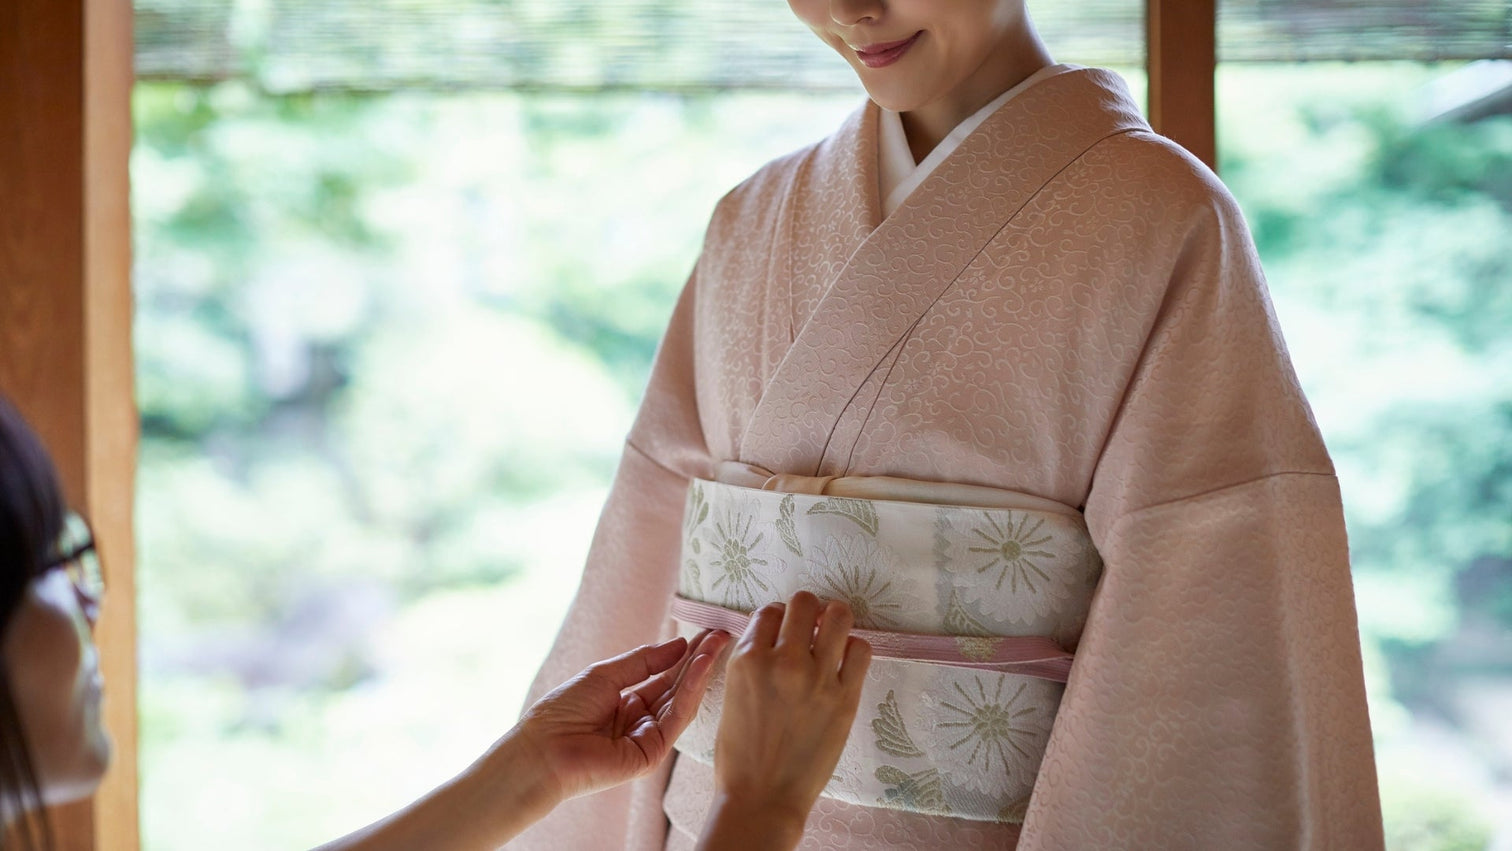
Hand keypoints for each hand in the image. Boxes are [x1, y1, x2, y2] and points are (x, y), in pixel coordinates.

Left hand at [514, 629, 729, 803]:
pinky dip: (691, 691)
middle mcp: (640, 721)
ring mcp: (648, 738)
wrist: (542, 750)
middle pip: (677, 687)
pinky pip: (676, 718)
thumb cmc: (562, 711)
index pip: (663, 676)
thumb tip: (679, 645)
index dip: (684, 654)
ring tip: (717, 643)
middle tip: (722, 634)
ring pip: (682, 701)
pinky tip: (700, 666)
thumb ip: (643, 661)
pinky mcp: (652, 754)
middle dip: (699, 660)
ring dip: (700, 672)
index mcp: (625, 703)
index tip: (705, 632)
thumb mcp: (605, 674)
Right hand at [698, 592, 872, 850]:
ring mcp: (816, 678)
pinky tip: (845, 663)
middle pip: (804, 602)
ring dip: (835, 620)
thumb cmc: (741, 755)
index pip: (769, 611)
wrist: (762, 798)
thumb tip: (776, 637)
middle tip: (812, 628)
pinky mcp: (845, 698)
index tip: (785, 632)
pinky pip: (861, 649)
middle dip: (809, 611)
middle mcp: (782, 661)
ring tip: (832, 637)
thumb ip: (753, 662)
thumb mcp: (733, 695)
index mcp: (747, 660)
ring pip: (838, 615)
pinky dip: (855, 649)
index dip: (779, 619)